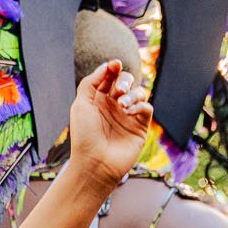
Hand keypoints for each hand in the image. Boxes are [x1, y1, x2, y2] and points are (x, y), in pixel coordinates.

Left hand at [66, 60, 152, 195]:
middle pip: (126, 82)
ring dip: (132, 94)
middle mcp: (114, 106)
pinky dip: (139, 105)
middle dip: (124, 80)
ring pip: (138, 93)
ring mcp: (128, 116)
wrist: (94, 163)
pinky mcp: (139, 127)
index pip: (110, 77)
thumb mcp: (81, 104)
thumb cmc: (84, 136)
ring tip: (122, 104)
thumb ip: (91, 82)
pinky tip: (128, 111)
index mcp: (98, 100)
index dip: (113, 68)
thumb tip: (108, 65)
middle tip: (118, 91)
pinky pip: (146, 108)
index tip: (115, 64)